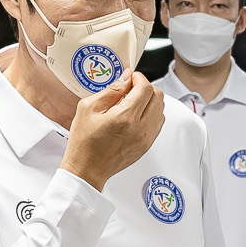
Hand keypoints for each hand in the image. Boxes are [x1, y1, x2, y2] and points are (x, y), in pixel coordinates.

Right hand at [58, 73, 164, 190]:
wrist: (87, 169)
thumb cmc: (84, 142)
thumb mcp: (88, 108)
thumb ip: (111, 90)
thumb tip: (125, 78)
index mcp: (125, 117)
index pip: (145, 88)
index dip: (138, 78)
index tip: (130, 78)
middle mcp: (140, 128)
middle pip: (158, 96)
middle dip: (146, 87)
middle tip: (131, 88)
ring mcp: (146, 138)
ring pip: (161, 109)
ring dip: (150, 100)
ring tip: (133, 102)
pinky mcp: (146, 145)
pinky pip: (158, 123)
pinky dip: (152, 114)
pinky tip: (137, 114)